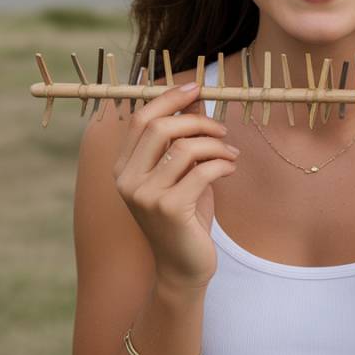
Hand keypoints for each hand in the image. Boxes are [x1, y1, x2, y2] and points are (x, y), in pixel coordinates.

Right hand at [112, 82, 239, 291]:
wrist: (184, 267)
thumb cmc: (185, 216)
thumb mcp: (182, 172)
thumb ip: (184, 137)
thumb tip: (197, 97)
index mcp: (124, 168)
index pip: (140, 119)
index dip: (169, 98)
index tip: (197, 87)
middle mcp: (128, 180)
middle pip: (160, 128)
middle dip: (197, 121)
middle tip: (222, 130)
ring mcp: (145, 196)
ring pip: (185, 148)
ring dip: (216, 145)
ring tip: (231, 154)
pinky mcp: (169, 209)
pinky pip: (202, 171)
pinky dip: (222, 164)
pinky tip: (230, 168)